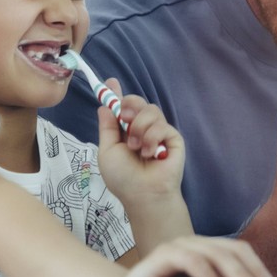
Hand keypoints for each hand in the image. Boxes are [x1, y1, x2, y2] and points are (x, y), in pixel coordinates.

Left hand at [96, 78, 190, 253]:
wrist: (143, 194)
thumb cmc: (123, 177)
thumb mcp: (107, 151)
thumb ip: (107, 127)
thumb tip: (104, 106)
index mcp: (125, 131)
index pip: (122, 107)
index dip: (116, 93)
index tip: (110, 81)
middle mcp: (142, 128)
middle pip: (138, 101)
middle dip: (130, 105)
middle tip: (125, 119)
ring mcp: (159, 132)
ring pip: (151, 110)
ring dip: (140, 128)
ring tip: (136, 147)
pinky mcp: (173, 138)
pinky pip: (162, 125)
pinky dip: (152, 138)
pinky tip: (150, 153)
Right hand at [121, 236, 276, 276]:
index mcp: (207, 251)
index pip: (239, 250)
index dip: (258, 268)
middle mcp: (194, 244)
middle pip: (231, 250)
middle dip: (251, 272)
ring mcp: (177, 246)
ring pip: (214, 253)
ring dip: (235, 274)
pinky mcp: (161, 255)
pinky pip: (189, 259)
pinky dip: (206, 274)